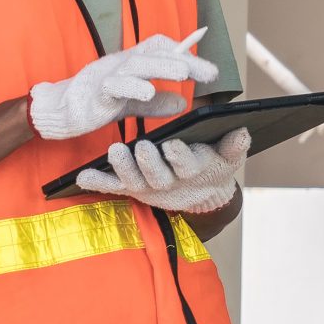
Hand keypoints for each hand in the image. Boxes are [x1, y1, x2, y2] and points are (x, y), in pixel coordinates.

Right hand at [29, 28, 217, 140]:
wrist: (59, 110)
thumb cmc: (95, 103)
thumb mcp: (132, 103)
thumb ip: (156, 103)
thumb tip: (183, 102)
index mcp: (132, 62)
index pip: (161, 48)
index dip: (185, 54)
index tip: (210, 72)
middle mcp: (122, 63)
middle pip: (156, 54)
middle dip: (184, 61)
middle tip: (210, 73)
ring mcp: (108, 75)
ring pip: (137, 65)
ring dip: (162, 67)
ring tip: (184, 73)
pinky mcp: (95, 91)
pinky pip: (115, 85)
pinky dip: (132, 87)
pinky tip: (148, 93)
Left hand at [75, 127, 249, 212]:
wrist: (204, 192)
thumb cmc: (216, 165)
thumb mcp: (230, 156)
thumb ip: (235, 146)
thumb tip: (242, 132)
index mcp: (194, 172)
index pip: (187, 166)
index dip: (179, 157)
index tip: (172, 144)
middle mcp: (169, 184)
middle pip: (157, 177)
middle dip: (148, 162)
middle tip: (140, 146)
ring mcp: (149, 187)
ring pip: (134, 181)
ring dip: (122, 168)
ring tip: (114, 150)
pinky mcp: (134, 188)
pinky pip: (114, 187)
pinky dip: (98, 183)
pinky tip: (81, 177)